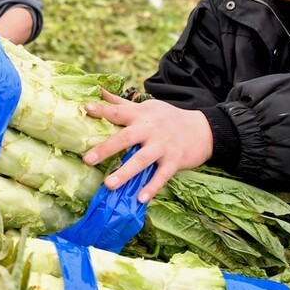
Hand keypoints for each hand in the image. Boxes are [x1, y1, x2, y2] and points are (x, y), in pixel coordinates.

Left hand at [81, 91, 213, 202]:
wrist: (203, 130)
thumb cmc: (167, 118)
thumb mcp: (146, 107)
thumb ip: (121, 102)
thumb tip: (98, 90)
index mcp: (140, 116)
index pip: (118, 112)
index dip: (103, 110)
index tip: (86, 109)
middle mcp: (150, 130)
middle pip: (126, 138)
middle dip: (106, 148)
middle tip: (88, 160)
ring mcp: (163, 146)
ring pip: (142, 160)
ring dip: (125, 173)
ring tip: (109, 184)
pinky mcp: (175, 161)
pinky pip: (162, 176)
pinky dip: (152, 187)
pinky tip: (140, 199)